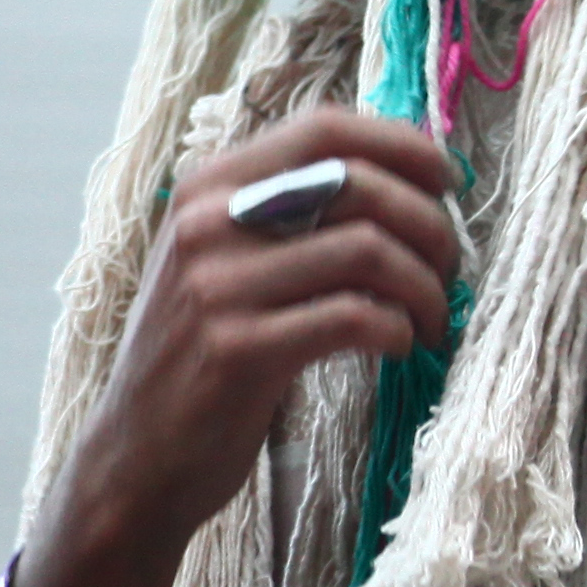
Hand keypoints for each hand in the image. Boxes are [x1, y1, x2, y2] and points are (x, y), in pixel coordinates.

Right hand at [16, 106, 458, 586]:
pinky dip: (399, 329)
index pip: (326, 127)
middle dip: (430, 224)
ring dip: (425, 287)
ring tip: (433, 319)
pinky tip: (401, 346)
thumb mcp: (228, 262)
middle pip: (359, 183)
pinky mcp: (238, 349)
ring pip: (369, 250)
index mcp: (208, 186)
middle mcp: (206, 222)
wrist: (136, 459)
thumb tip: (409, 179)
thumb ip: (291, 213)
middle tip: (450, 269)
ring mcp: (216, 285)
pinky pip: (355, 316)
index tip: (448, 182)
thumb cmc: (205, 355)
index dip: (404, 146)